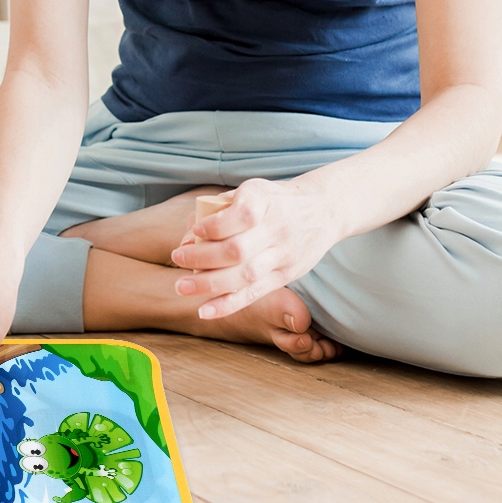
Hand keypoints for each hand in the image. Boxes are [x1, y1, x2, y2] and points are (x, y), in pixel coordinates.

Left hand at [170, 176, 342, 318]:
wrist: (325, 210)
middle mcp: (277, 229)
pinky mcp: (287, 274)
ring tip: (182, 287)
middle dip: (203, 258)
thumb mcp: (251, 191)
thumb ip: (218, 211)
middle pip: (238, 250)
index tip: (195, 231)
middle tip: (176, 259)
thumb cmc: (275, 200)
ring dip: (211, 285)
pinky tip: (206, 311)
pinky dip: (229, 304)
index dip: (215, 226)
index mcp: (265, 201)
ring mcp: (283, 254)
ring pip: (246, 275)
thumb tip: (187, 240)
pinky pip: (256, 293)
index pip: (241, 215)